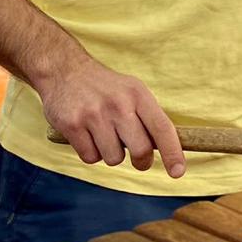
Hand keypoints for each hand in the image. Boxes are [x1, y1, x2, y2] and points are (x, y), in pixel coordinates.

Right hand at [38, 57, 184, 177]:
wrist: (63, 70)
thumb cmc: (105, 88)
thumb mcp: (132, 91)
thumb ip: (149, 118)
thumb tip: (168, 151)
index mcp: (138, 94)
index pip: (162, 128)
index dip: (173, 153)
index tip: (178, 172)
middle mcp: (118, 104)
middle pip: (141, 150)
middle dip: (141, 161)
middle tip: (137, 158)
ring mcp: (94, 115)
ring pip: (114, 158)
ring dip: (111, 154)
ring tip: (104, 134)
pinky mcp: (72, 125)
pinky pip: (90, 158)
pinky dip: (90, 152)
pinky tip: (86, 134)